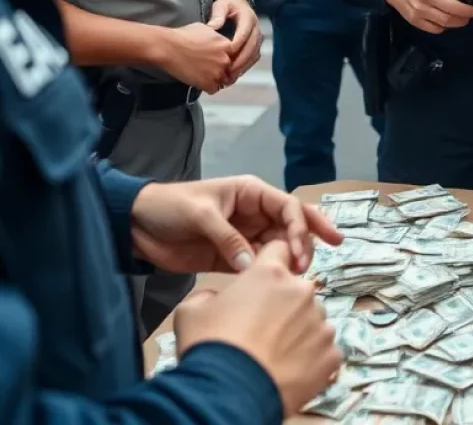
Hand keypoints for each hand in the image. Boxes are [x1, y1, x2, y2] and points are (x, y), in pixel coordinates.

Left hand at [130, 175, 341, 273]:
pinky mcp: (231, 257)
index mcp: (250, 192)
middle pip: (291, 222)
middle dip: (313, 233)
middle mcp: (253, 212)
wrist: (136, 226)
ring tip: (301, 276)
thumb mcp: (200, 215)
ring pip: (279, 245)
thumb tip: (252, 265)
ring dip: (292, 258)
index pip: (286, 205)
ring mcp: (244, 235)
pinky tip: (279, 284)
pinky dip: (270, 273)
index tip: (301, 250)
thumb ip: (228, 239)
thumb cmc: (169, 207)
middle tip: (332, 249)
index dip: (299, 225)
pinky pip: (258, 264)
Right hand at [154, 22, 232, 92]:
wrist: (168, 47)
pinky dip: (208, 87)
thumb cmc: (183, 36)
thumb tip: (219, 37)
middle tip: (211, 69)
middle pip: (231, 69)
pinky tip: (200, 81)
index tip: (219, 60)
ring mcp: (217, 72)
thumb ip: (218, 36)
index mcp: (227, 45)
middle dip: (223, 69)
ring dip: (216, 79)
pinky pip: (214, 89)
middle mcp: (225, 59)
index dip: (227, 58)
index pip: (235, 56)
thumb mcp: (206, 29)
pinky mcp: (208, 83)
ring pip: (223, 80)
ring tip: (204, 75)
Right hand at [174, 241, 339, 417]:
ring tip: (274, 355)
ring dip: (298, 332)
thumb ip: (210, 294)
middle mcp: (302, 290)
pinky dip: (310, 359)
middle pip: (297, 290)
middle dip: (283, 305)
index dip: (269, 264)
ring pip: (312, 320)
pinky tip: (289, 371)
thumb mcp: (192, 310)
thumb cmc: (210, 347)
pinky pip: (323, 350)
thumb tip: (217, 298)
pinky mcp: (331, 353)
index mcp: (271, 273)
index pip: (278, 250)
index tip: (262, 284)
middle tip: (262, 332)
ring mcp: (320, 322)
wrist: (228, 395)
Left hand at [208, 0, 262, 80]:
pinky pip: (254, 57)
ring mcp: (257, 36)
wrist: (238, 1)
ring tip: (232, 76)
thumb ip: (217, 15)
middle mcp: (256, 28)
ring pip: (254, 54)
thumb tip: (213, 27)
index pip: (244, 34)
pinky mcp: (256, 43)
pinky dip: (246, 66)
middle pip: (252, 47)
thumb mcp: (221, 5)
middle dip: (241, 61)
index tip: (225, 56)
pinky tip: (235, 73)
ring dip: (244, 66)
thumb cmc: (227, 3)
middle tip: (229, 71)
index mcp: (248, 18)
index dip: (236, 46)